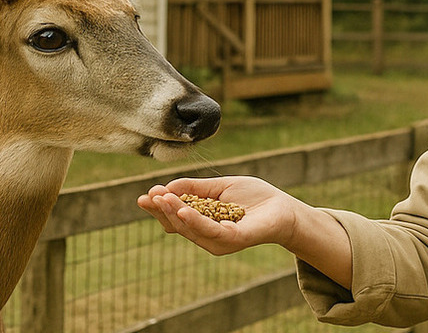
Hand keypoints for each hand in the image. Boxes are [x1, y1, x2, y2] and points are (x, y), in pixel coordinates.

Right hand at [138, 176, 296, 255]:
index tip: (143, 197)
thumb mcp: (219, 187)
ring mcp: (220, 241)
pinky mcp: (234, 240)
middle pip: (178, 225)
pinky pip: (210, 231)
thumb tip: (166, 186)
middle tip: (148, 196)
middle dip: (161, 210)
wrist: (284, 208)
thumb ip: (195, 187)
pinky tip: (182, 210)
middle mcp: (208, 236)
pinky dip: (194, 221)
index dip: (159, 208)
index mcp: (203, 223)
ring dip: (174, 212)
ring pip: (190, 228)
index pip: (175, 217)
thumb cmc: (254, 197)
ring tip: (161, 198)